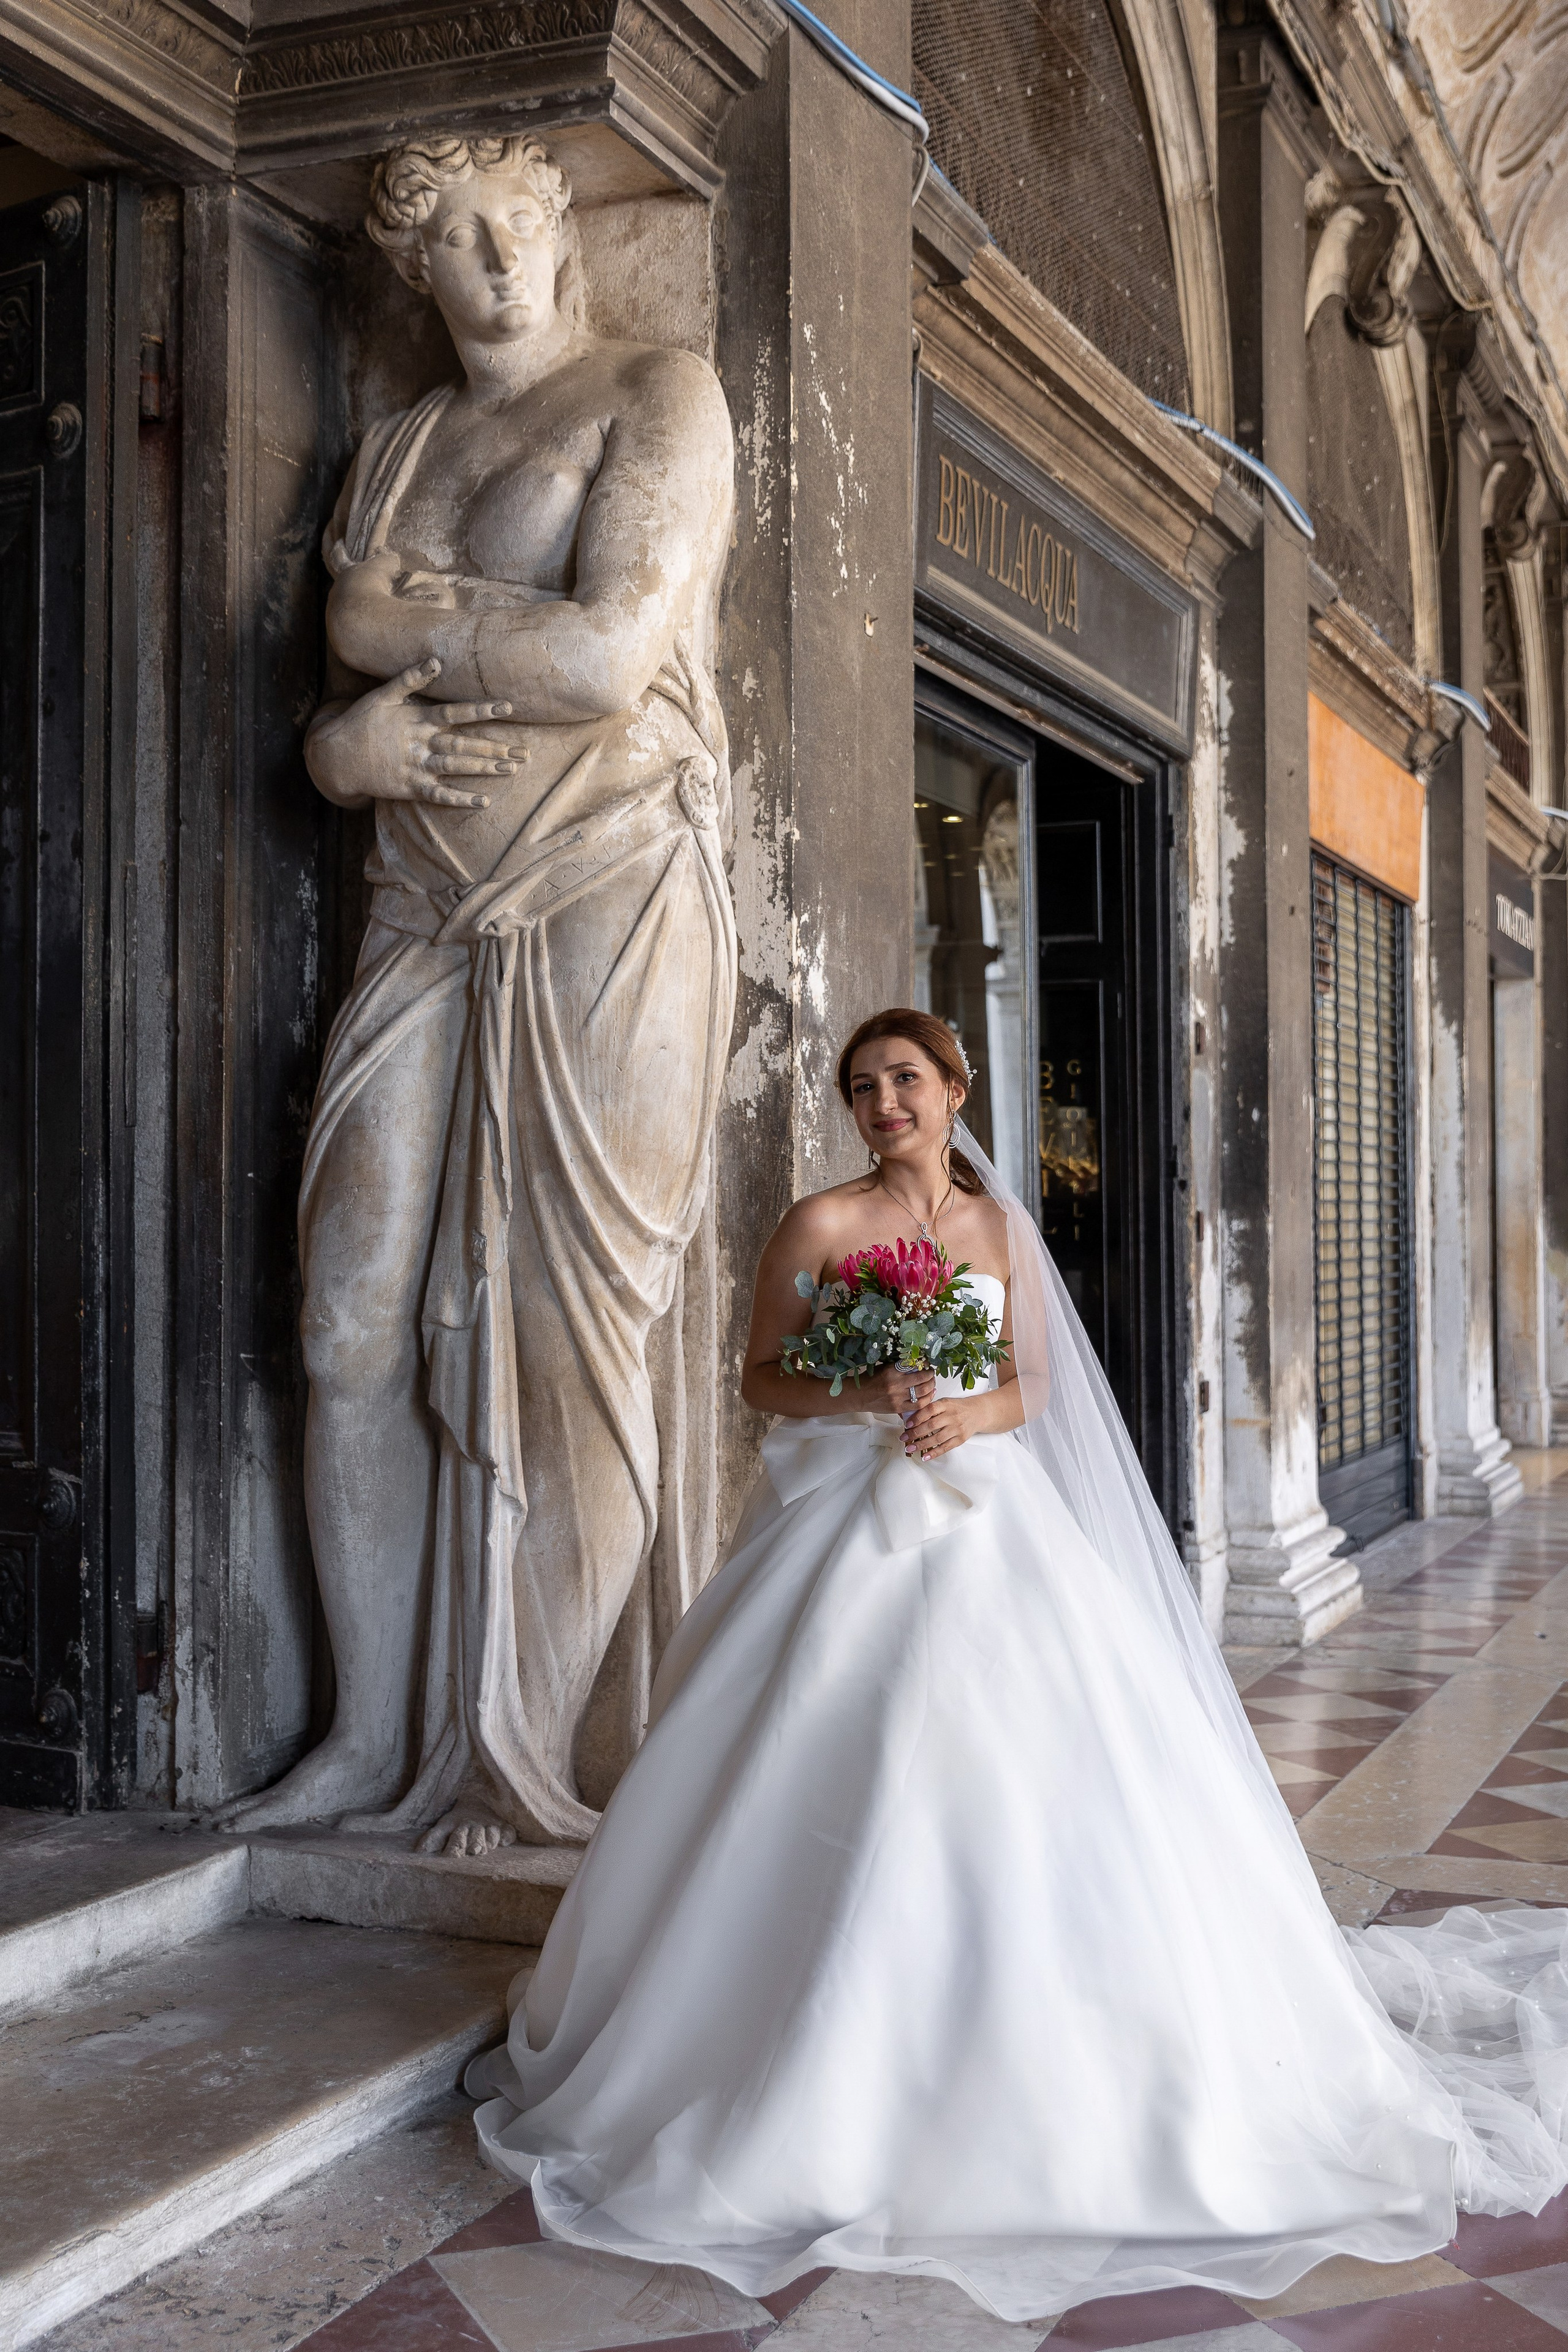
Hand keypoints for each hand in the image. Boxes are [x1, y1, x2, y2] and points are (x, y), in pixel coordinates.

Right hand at [304, 659, 529, 810]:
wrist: (337, 756)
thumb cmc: (361, 722)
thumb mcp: (382, 695)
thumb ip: (410, 679)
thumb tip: (436, 661)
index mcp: (417, 720)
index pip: (455, 713)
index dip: (482, 709)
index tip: (507, 707)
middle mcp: (420, 744)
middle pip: (464, 743)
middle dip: (495, 746)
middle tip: (524, 750)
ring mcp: (417, 767)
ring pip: (457, 768)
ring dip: (485, 769)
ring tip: (512, 769)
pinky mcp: (411, 788)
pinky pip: (440, 796)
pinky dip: (462, 799)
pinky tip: (484, 802)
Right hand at [853, 1366, 935, 1423]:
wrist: (859, 1396)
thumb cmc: (870, 1380)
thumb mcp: (884, 1368)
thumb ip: (899, 1367)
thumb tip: (916, 1364)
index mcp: (891, 1371)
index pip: (913, 1365)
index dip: (923, 1363)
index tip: (926, 1363)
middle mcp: (895, 1385)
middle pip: (922, 1378)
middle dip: (930, 1374)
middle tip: (931, 1373)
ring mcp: (897, 1398)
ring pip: (922, 1392)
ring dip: (931, 1386)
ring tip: (932, 1382)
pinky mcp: (898, 1408)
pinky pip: (918, 1405)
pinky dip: (927, 1399)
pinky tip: (930, 1394)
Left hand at [901, 1386, 974, 1462]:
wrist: (977, 1413)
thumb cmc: (957, 1408)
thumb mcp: (944, 1403)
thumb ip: (930, 1409)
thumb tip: (910, 1418)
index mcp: (946, 1404)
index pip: (929, 1410)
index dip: (917, 1418)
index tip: (907, 1425)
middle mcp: (952, 1416)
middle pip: (931, 1425)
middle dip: (915, 1433)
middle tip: (904, 1438)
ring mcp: (957, 1428)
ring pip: (937, 1438)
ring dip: (922, 1445)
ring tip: (910, 1448)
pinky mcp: (960, 1439)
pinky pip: (945, 1447)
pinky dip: (934, 1453)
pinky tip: (925, 1456)